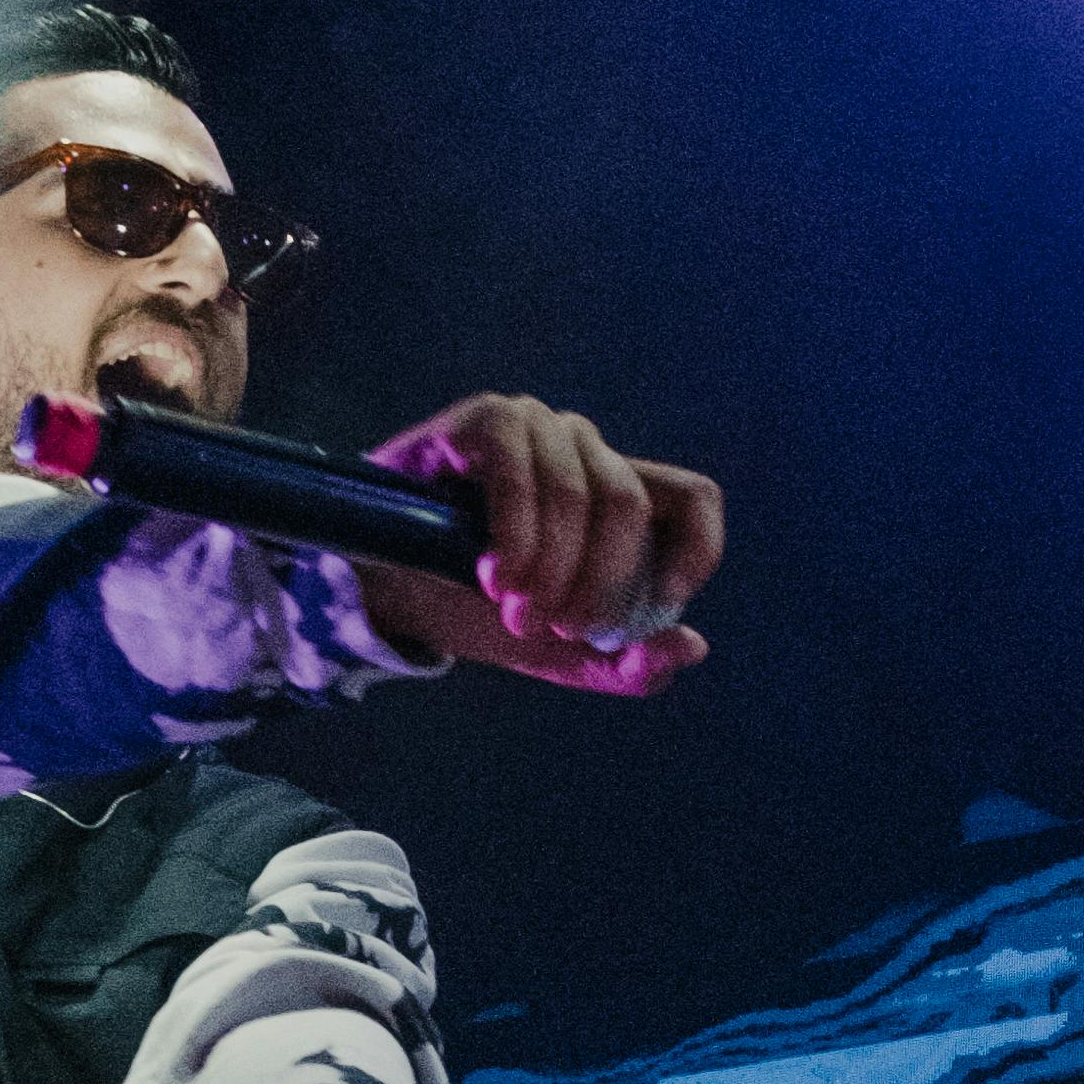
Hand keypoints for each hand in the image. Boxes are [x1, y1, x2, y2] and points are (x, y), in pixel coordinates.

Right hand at [355, 395, 722, 694]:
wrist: (389, 591)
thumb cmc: (481, 610)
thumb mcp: (560, 654)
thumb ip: (627, 664)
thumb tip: (691, 644)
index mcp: (619, 494)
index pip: (693, 498)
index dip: (694, 551)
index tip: (660, 605)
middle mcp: (586, 448)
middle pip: (628, 503)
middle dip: (599, 579)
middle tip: (558, 626)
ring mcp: (537, 426)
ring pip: (575, 491)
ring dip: (549, 567)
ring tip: (513, 612)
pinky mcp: (485, 419)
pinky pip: (518, 469)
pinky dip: (514, 533)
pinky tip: (495, 576)